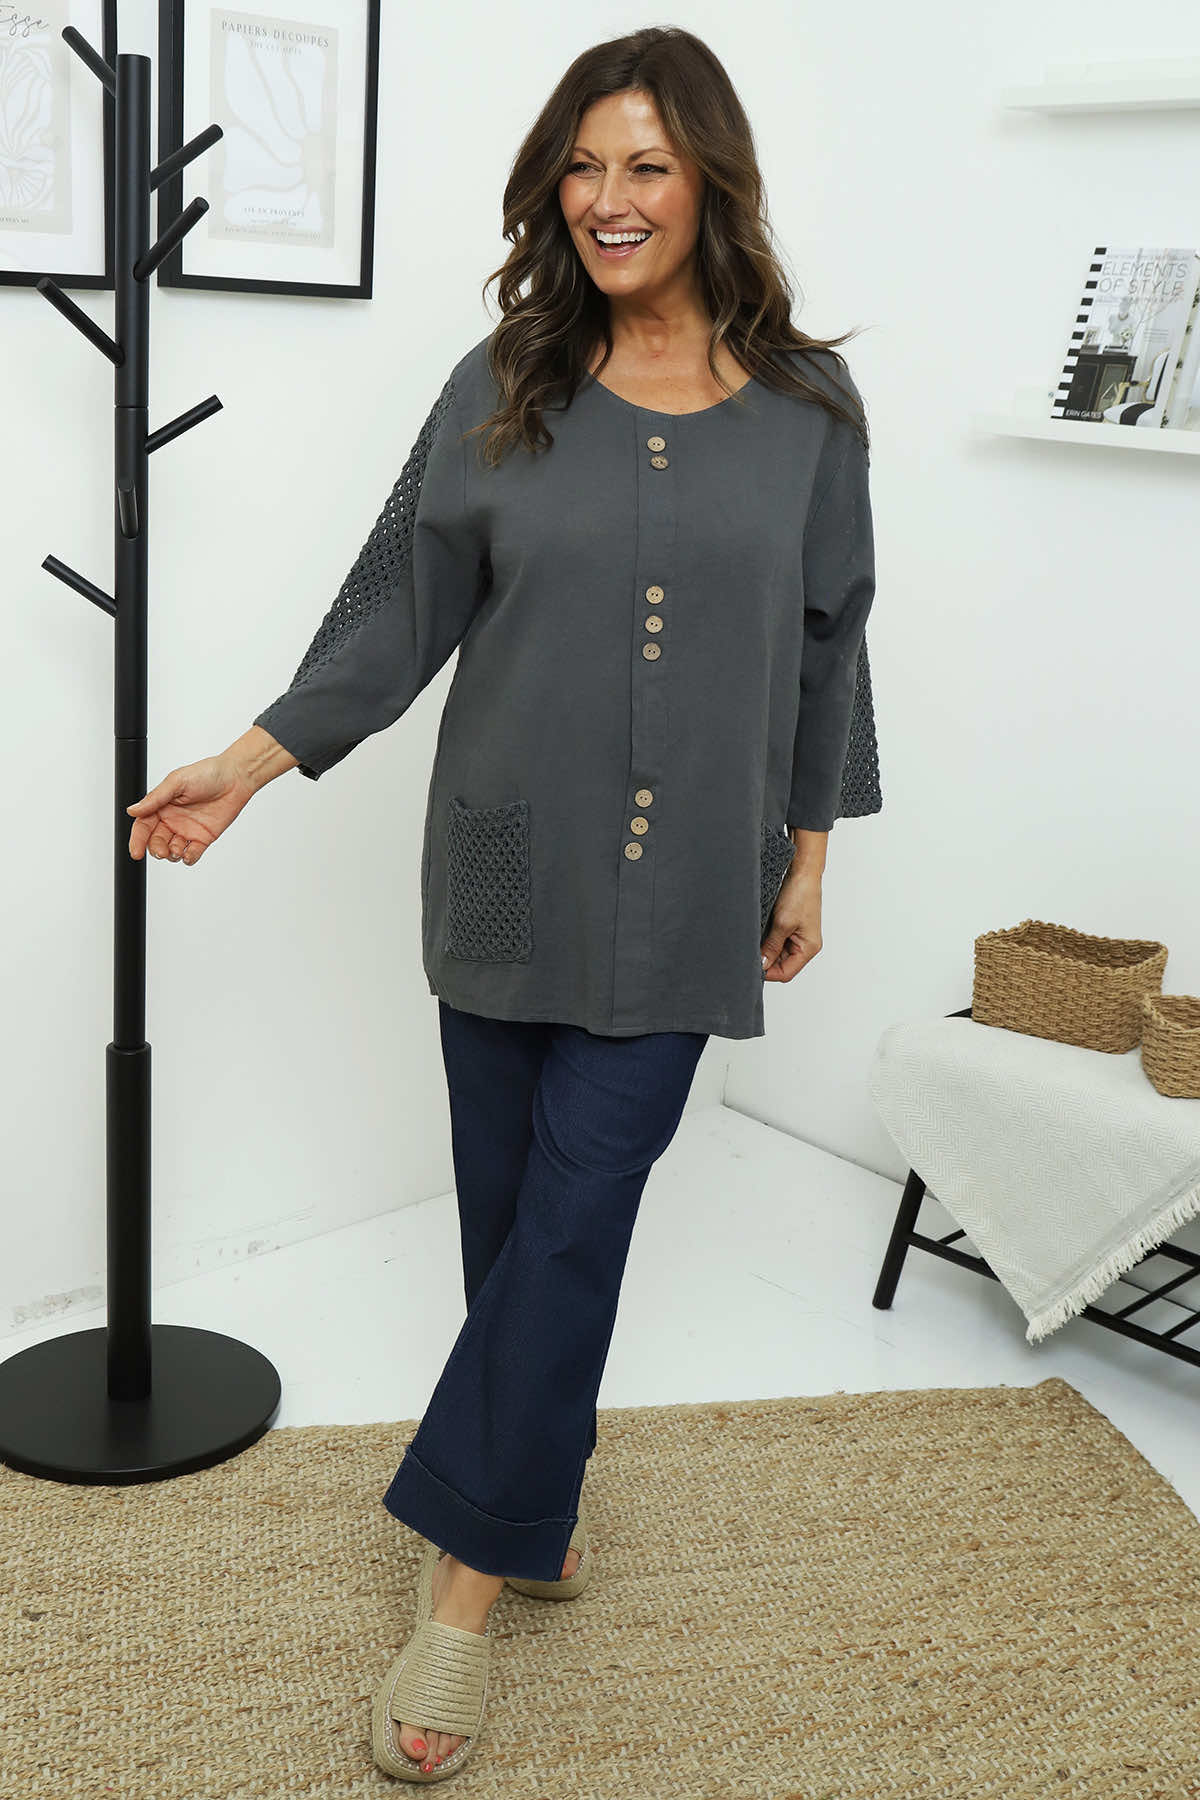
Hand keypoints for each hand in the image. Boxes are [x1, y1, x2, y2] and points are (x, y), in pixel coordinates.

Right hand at [125, 753, 255, 865]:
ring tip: (178, 850)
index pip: (144, 826)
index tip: (135, 852)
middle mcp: (172, 819)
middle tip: (161, 852)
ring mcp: (188, 830)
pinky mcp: (203, 838)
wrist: (235, 778)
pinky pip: (192, 853)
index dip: (137, 840)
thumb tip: (133, 810)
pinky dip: (189, 858)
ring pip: (172, 850)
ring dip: (172, 854)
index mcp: (162, 806)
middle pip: (156, 841)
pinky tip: (188, 855)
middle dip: (156, 849)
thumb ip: (155, 799)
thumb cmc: (207, 774)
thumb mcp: (176, 782)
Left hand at [761, 867, 822, 981]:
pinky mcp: (791, 928)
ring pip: (777, 954)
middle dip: (766, 959)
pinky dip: (768, 939)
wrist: (803, 872)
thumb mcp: (782, 924)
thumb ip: (771, 947)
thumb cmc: (800, 894)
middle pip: (781, 965)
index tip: (751, 965)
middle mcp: (805, 945)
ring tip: (757, 936)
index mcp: (809, 948)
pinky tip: (762, 931)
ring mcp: (798, 937)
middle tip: (751, 950)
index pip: (786, 973)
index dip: (768, 972)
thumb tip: (762, 965)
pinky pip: (777, 942)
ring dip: (766, 948)